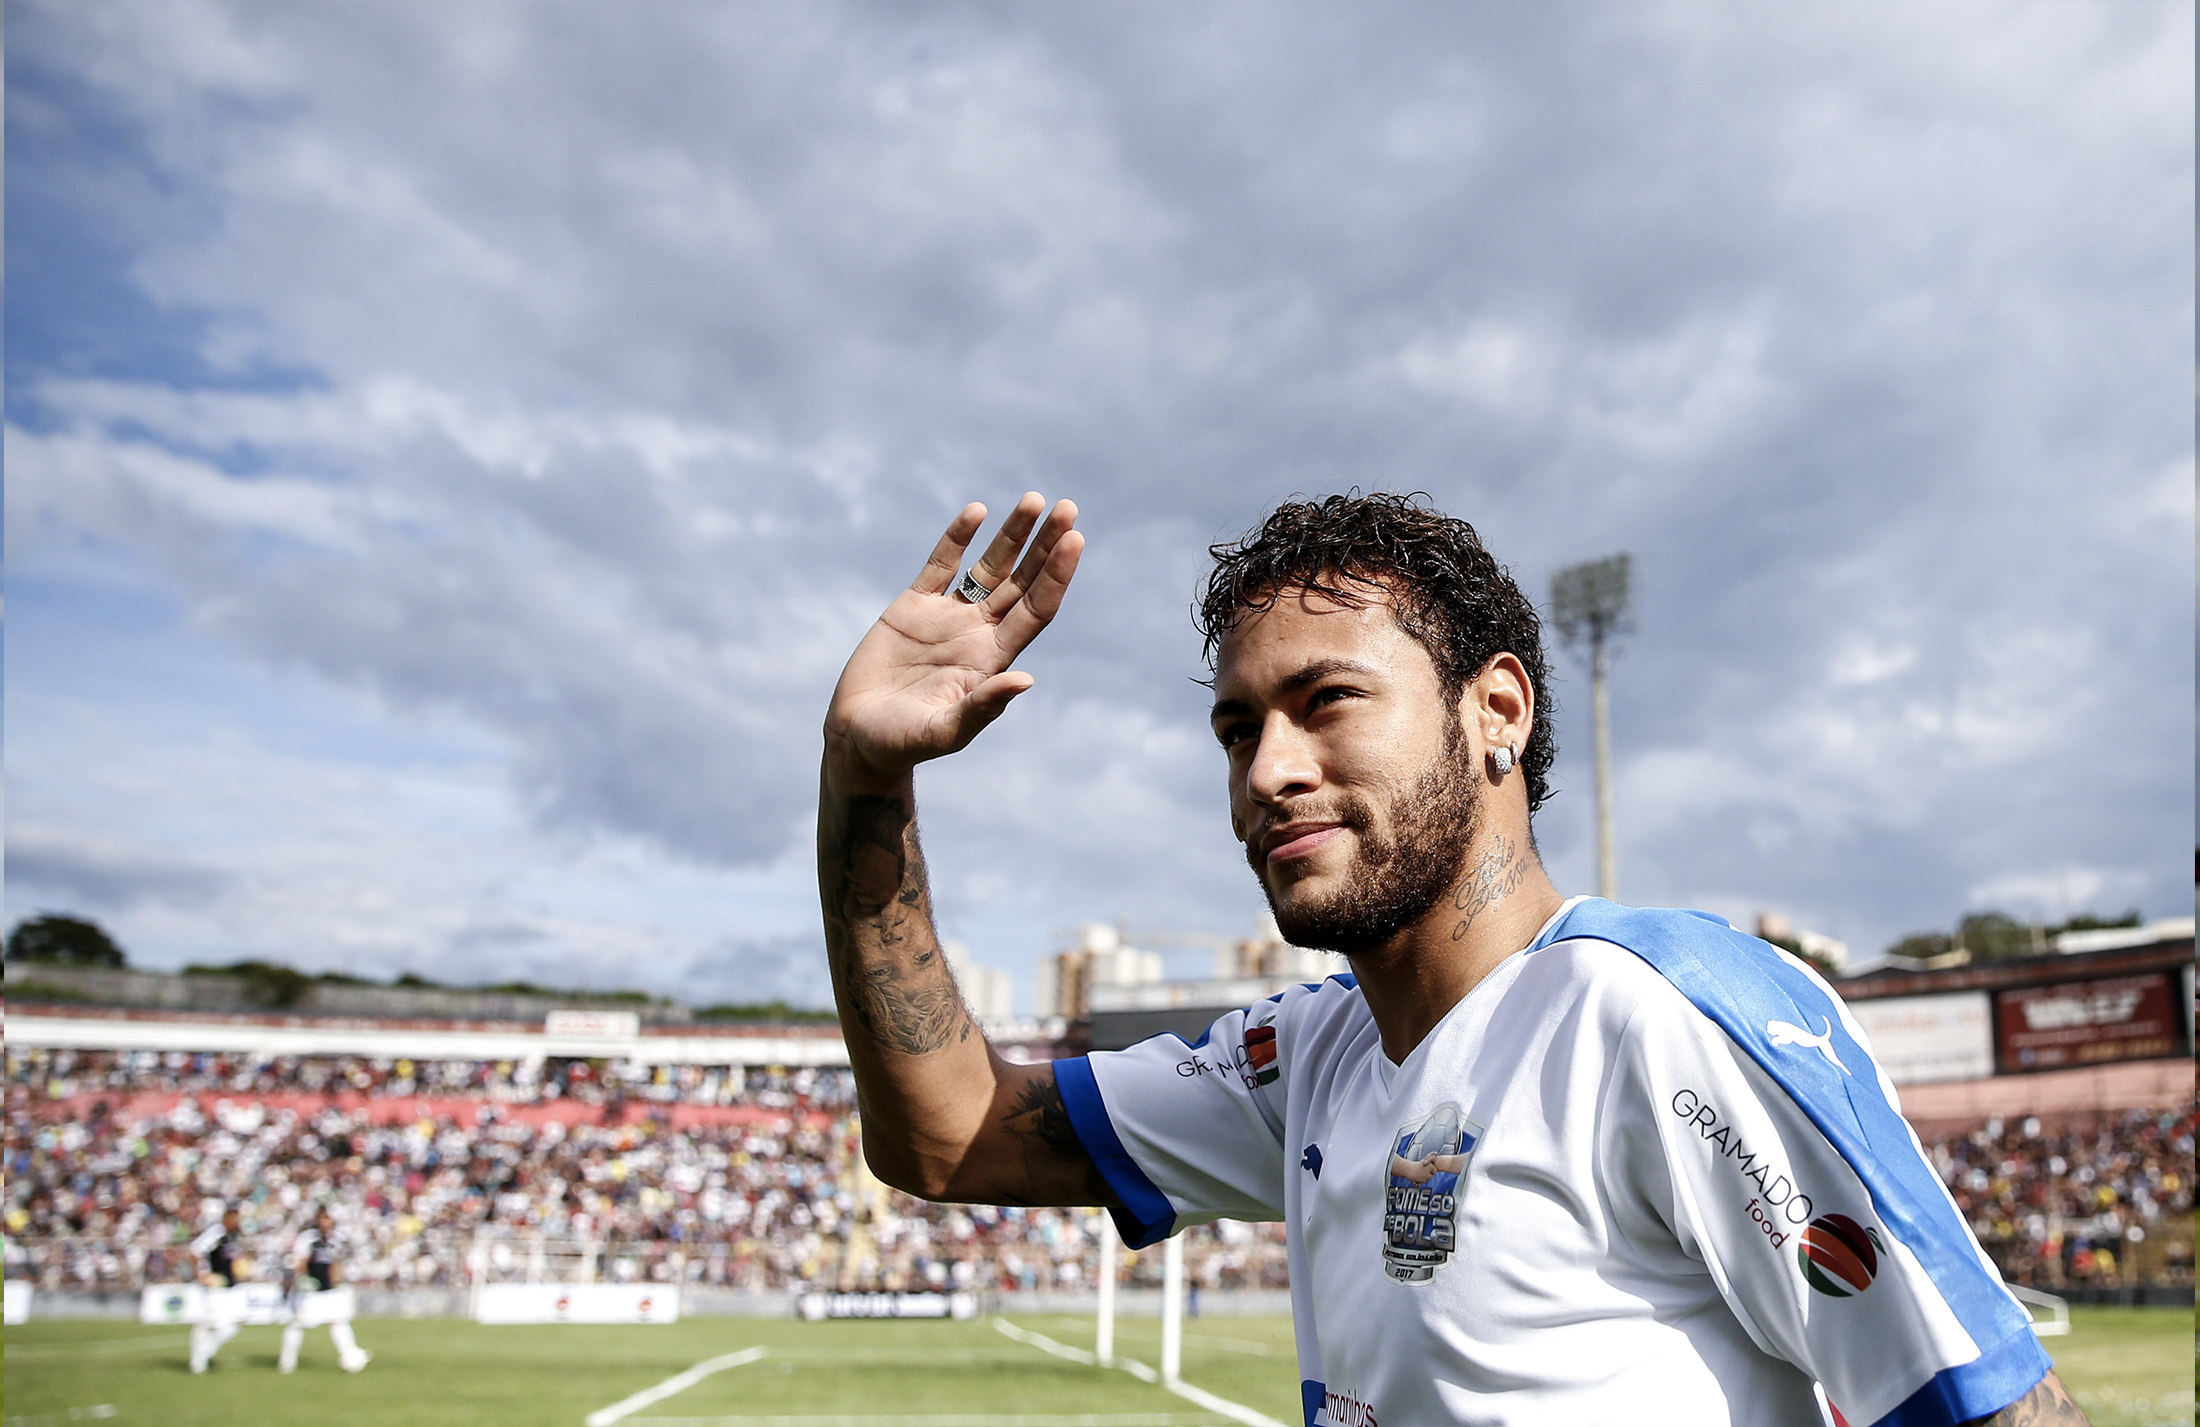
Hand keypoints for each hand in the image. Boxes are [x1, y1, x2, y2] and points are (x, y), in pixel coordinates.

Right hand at [825, 494, 1082, 780]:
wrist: (857, 738)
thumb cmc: (902, 744)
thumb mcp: (944, 731)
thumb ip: (982, 706)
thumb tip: (1026, 680)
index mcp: (992, 660)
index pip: (1035, 609)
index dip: (1055, 576)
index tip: (1073, 540)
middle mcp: (977, 633)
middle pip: (1022, 581)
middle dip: (1045, 546)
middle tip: (1068, 508)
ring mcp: (947, 617)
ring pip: (988, 567)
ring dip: (1012, 535)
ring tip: (1033, 500)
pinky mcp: (913, 607)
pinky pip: (941, 564)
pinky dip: (957, 538)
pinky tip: (976, 511)